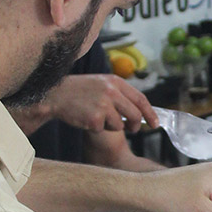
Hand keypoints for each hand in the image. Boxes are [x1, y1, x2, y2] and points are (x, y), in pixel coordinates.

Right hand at [43, 74, 158, 134]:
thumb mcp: (102, 84)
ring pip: (120, 125)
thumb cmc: (79, 91)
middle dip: (136, 125)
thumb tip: (140, 110)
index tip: (155, 123)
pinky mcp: (94, 118)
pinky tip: (87, 118)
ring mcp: (103, 105)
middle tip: (132, 129)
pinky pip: (104, 129)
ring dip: (112, 126)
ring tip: (98, 117)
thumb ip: (119, 94)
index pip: (140, 99)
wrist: (55, 95)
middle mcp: (111, 91)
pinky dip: (97, 128)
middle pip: (135, 114)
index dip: (150, 112)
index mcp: (115, 81)